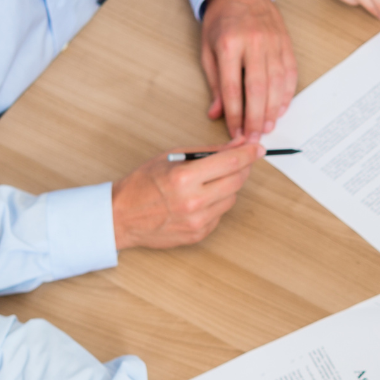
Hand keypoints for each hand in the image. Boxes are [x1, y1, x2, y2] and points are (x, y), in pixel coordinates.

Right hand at [112, 142, 261, 249]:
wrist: (121, 216)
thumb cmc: (143, 184)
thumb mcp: (172, 157)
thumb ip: (208, 151)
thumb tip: (237, 145)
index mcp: (184, 177)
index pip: (231, 162)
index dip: (249, 153)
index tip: (258, 148)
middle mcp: (193, 201)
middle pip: (237, 181)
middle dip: (242, 168)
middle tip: (240, 160)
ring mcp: (197, 221)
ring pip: (231, 198)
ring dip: (227, 186)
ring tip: (208, 182)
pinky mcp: (198, 235)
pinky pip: (220, 214)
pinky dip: (216, 204)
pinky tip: (199, 199)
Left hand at [199, 0, 297, 138]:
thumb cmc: (221, 21)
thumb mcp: (208, 50)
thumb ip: (215, 83)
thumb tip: (216, 113)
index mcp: (229, 45)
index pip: (233, 88)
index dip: (235, 115)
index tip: (235, 131)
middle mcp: (254, 44)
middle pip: (258, 89)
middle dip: (256, 118)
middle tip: (254, 137)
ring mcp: (273, 43)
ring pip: (277, 84)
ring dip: (273, 110)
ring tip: (268, 127)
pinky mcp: (285, 43)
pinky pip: (290, 73)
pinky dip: (287, 94)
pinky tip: (281, 108)